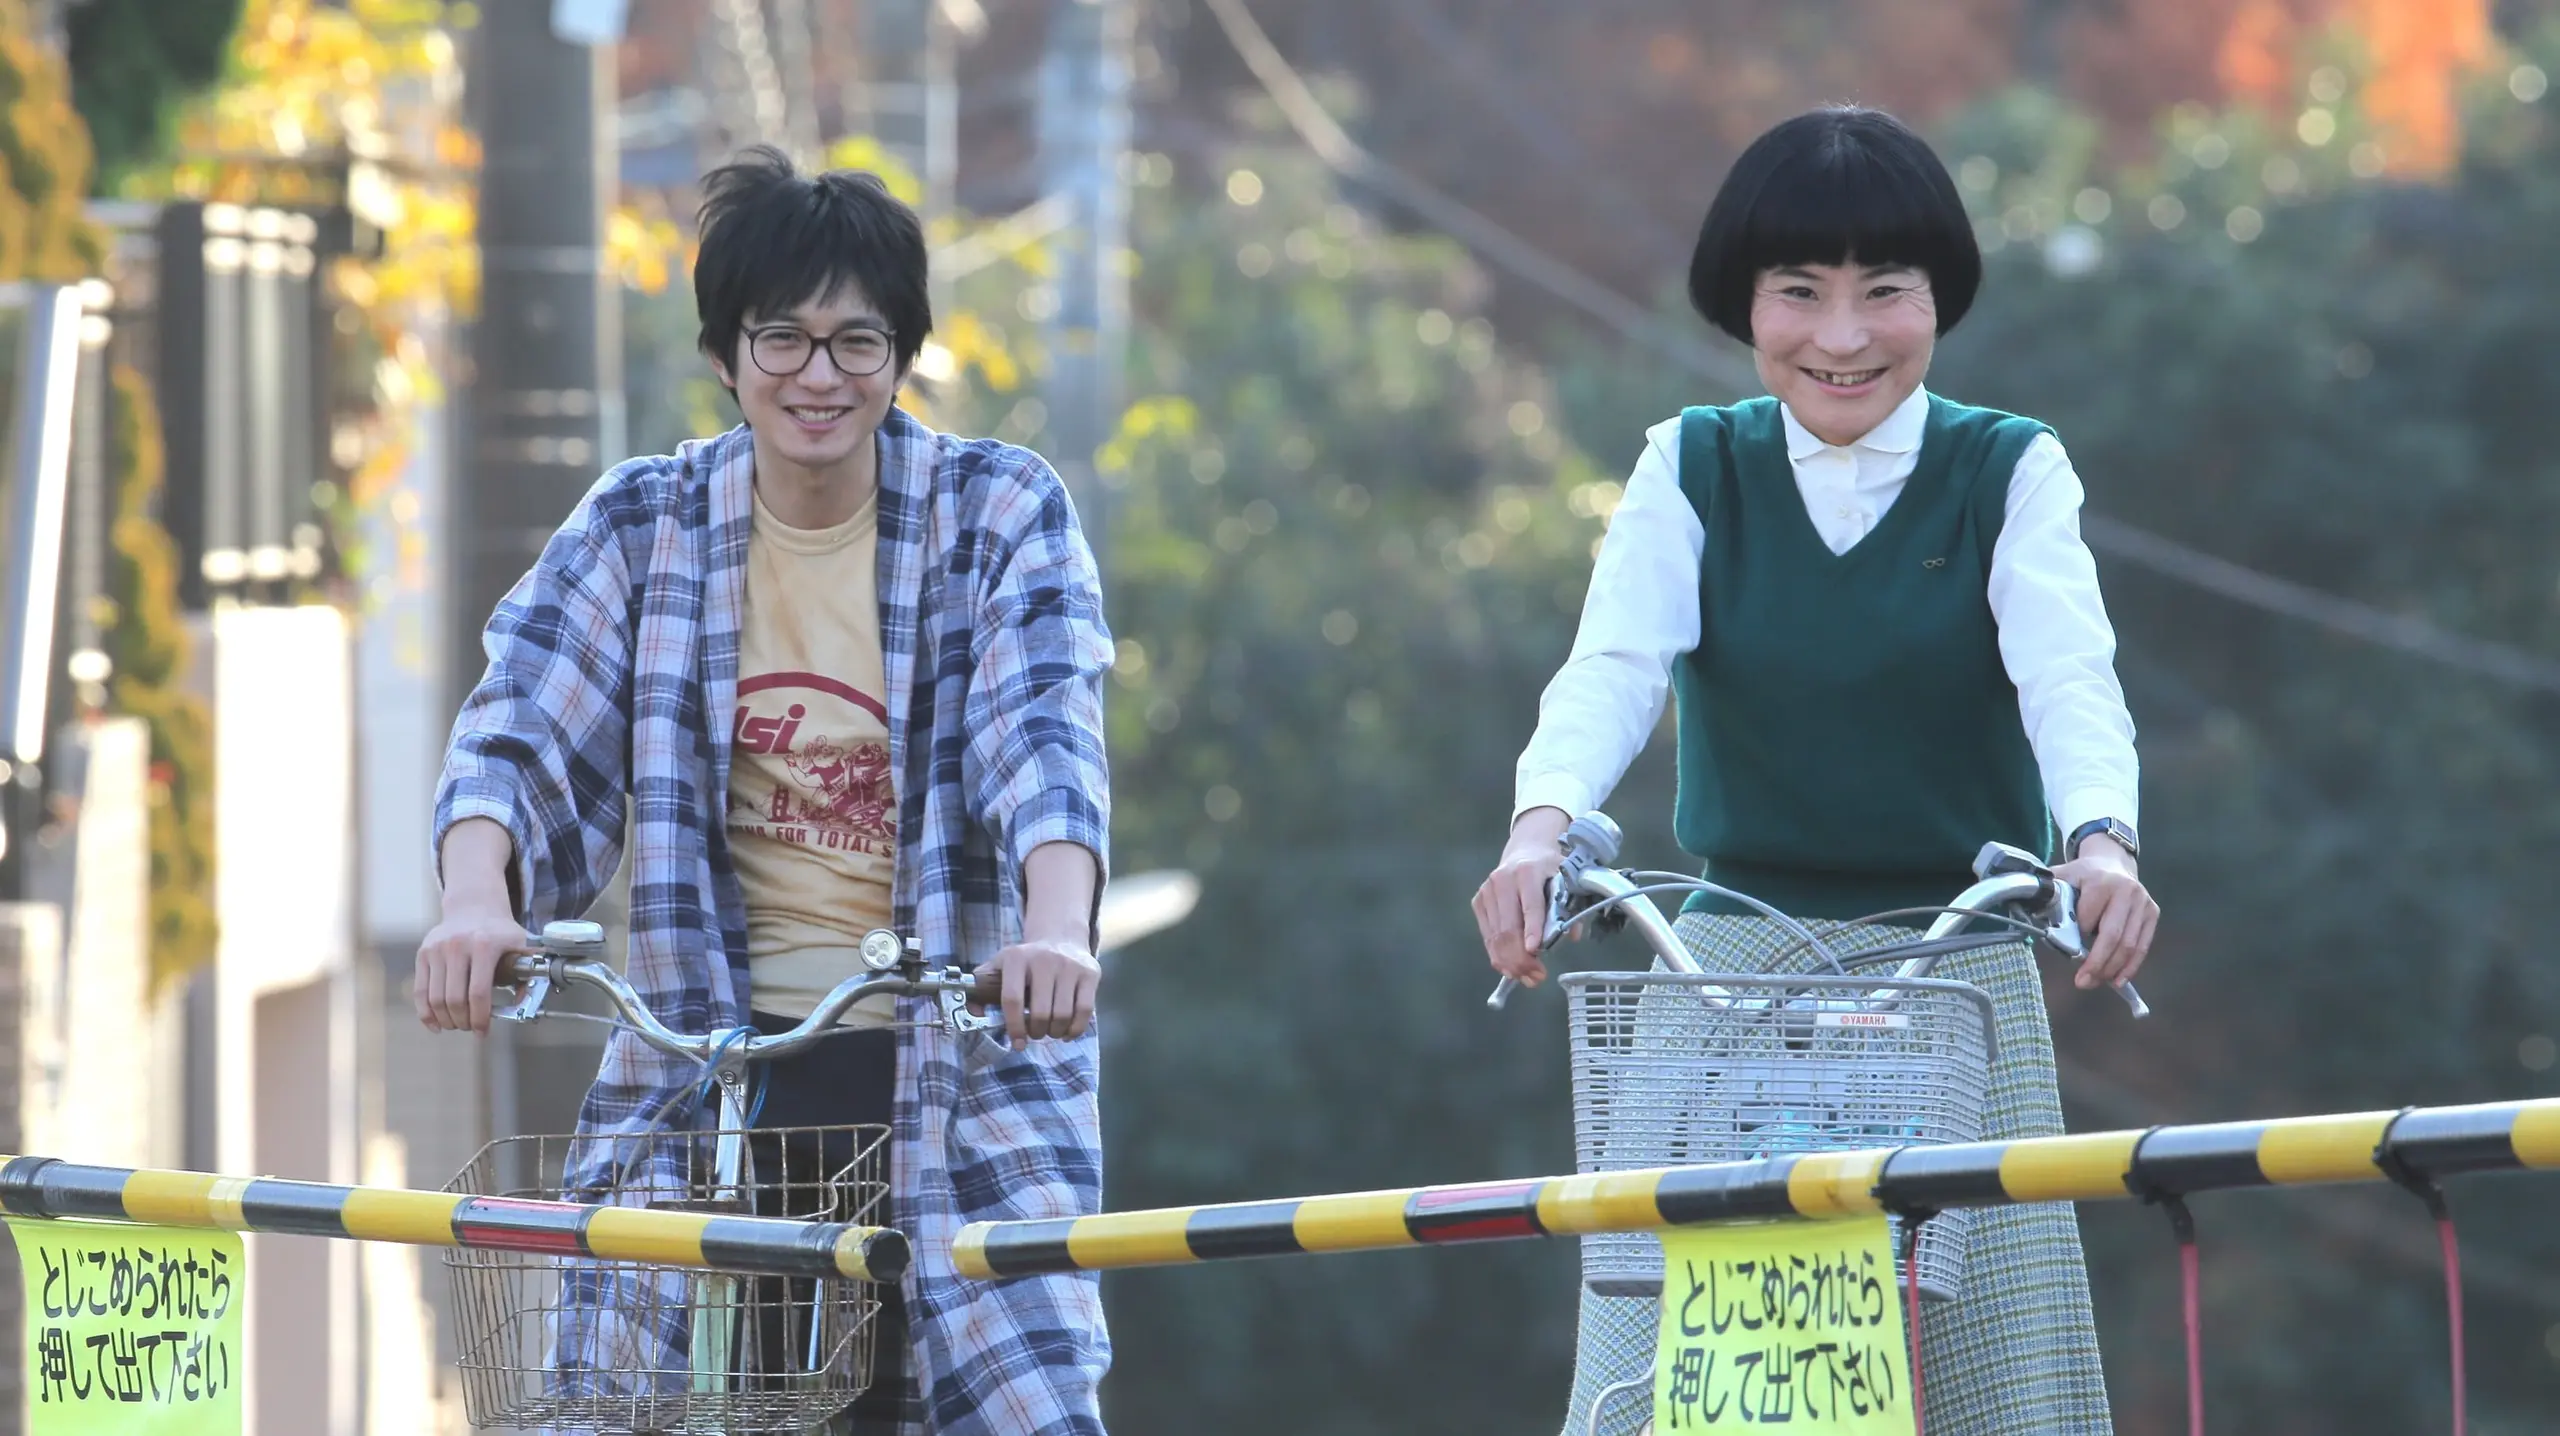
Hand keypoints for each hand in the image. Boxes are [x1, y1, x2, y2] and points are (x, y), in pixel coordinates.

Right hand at [415, 898, 533, 1035]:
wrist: (473, 907)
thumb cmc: (499, 932)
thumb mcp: (519, 946)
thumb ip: (526, 974)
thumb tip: (525, 1006)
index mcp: (484, 945)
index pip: (479, 992)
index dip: (480, 1018)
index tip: (483, 1032)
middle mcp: (457, 946)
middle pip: (455, 999)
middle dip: (463, 1021)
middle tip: (470, 1028)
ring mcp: (437, 949)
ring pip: (436, 998)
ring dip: (446, 1020)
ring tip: (457, 1025)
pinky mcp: (423, 953)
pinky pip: (420, 990)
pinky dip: (425, 1012)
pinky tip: (435, 1024)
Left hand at [974, 935, 1100, 1041]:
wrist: (1060, 938)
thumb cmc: (1025, 961)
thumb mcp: (1000, 965)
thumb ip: (981, 987)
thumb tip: (972, 1012)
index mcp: (1016, 958)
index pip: (1012, 1000)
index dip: (1013, 1027)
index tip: (1017, 1042)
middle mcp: (1044, 959)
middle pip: (1040, 1012)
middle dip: (1036, 1031)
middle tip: (1034, 1033)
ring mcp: (1069, 965)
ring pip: (1063, 1015)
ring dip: (1054, 1033)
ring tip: (1049, 1031)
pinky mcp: (1090, 973)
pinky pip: (1084, 1011)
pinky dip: (1075, 1029)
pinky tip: (1067, 1032)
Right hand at [1474, 808, 1569, 988]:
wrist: (1525, 851)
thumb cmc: (1549, 870)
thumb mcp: (1566, 881)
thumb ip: (1570, 907)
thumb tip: (1572, 935)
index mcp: (1528, 871)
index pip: (1530, 905)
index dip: (1532, 929)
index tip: (1535, 952)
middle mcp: (1502, 880)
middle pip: (1509, 927)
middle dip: (1522, 958)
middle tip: (1537, 977)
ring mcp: (1487, 892)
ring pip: (1496, 937)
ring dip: (1511, 964)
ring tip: (1528, 979)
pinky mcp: (1478, 903)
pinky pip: (1488, 937)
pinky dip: (1499, 957)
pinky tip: (1512, 969)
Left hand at [2052, 836, 2158, 991]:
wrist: (2112, 862)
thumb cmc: (2082, 875)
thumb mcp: (2061, 876)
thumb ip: (2047, 894)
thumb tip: (2028, 913)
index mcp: (2101, 882)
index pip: (2088, 919)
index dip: (2077, 938)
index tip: (2068, 950)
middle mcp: (2127, 891)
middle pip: (2113, 936)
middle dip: (2097, 964)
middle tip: (2082, 983)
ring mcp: (2143, 903)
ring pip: (2130, 945)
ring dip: (2113, 969)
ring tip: (2096, 982)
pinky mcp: (2153, 913)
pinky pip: (2142, 946)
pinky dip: (2131, 966)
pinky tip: (2117, 980)